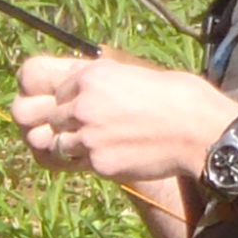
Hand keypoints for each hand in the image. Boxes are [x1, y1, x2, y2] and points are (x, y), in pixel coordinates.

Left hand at [11, 52, 237, 186]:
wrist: (197, 130)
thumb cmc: (175, 98)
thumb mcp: (131, 73)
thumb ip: (98, 81)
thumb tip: (76, 90)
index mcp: (89, 75)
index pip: (47, 86)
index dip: (56, 98)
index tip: (65, 106)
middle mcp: (82, 103)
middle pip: (40, 115)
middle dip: (50, 123)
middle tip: (59, 129)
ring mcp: (88, 135)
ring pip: (52, 143)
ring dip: (65, 146)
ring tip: (87, 144)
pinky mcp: (98, 162)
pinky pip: (75, 164)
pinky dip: (86, 162)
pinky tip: (108, 156)